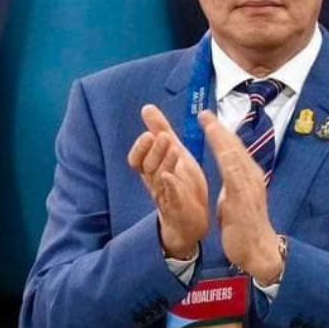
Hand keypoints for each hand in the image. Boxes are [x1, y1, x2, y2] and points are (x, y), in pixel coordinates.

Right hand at [128, 105, 208, 260]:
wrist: (191, 219)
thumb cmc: (180, 184)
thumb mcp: (172, 152)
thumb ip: (160, 130)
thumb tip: (147, 108)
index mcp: (152, 169)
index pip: (137, 159)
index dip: (140, 148)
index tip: (149, 134)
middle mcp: (155, 182)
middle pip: (148, 167)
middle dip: (155, 151)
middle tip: (166, 137)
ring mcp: (166, 196)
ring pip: (159, 180)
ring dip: (165, 164)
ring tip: (175, 150)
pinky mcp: (178, 208)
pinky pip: (172, 199)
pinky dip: (171, 188)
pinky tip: (173, 178)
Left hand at [198, 110, 282, 284]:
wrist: (258, 249)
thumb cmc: (246, 226)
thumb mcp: (236, 199)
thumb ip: (233, 184)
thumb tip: (229, 173)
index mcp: (247, 176)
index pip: (233, 150)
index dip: (220, 134)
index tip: (207, 120)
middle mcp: (251, 176)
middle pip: (234, 147)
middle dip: (219, 129)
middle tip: (204, 113)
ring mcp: (249, 184)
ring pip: (234, 154)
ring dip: (221, 137)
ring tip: (208, 122)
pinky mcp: (244, 195)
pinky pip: (233, 171)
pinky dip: (225, 156)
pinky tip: (218, 146)